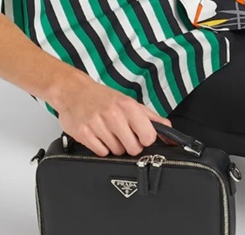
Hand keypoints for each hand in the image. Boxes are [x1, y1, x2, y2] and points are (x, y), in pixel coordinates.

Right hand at [55, 73, 175, 156]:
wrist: (74, 91)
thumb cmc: (103, 98)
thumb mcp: (129, 103)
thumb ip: (151, 118)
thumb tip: (170, 132)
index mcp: (128, 106)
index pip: (148, 136)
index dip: (146, 139)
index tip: (141, 135)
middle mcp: (114, 115)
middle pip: (134, 148)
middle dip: (130, 145)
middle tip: (123, 134)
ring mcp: (98, 125)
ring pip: (117, 152)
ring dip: (115, 146)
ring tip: (108, 132)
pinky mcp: (83, 134)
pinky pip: (101, 153)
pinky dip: (101, 148)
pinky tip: (98, 136)